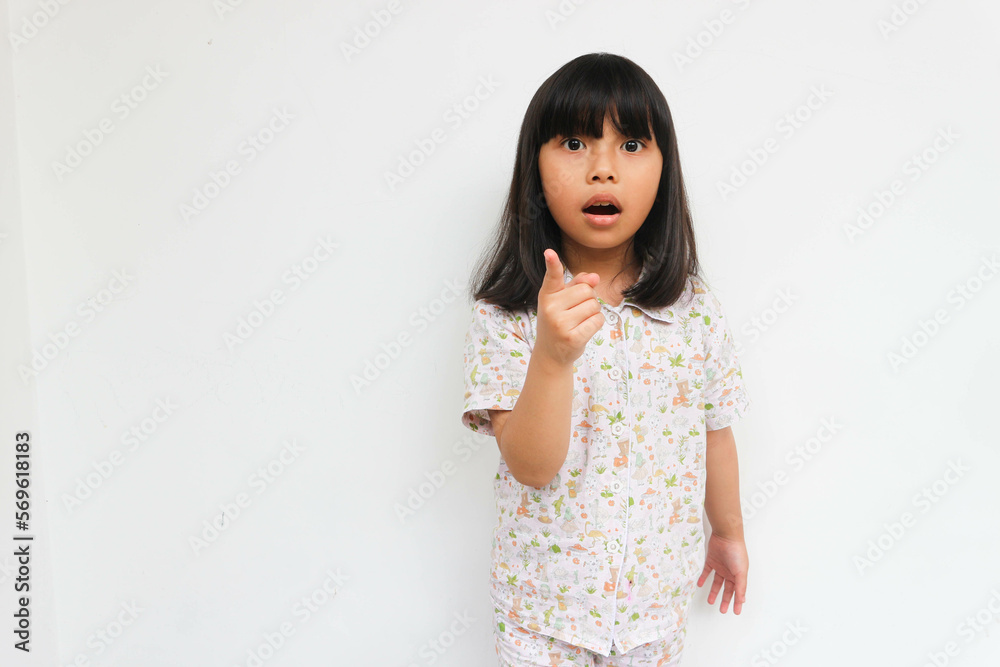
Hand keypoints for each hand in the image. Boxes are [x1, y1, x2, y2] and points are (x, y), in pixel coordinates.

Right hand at [534, 249, 602, 366]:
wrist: (551, 353)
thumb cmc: (559, 321)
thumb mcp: (562, 301)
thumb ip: (578, 284)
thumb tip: (595, 276)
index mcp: (547, 295)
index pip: (552, 276)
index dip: (552, 263)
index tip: (549, 252)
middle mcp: (550, 308)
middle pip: (587, 290)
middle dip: (589, 299)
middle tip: (576, 311)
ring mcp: (560, 324)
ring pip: (594, 305)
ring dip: (593, 312)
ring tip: (579, 321)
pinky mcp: (572, 337)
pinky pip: (597, 320)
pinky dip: (596, 323)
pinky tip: (583, 329)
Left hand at [697, 531, 747, 613]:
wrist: (726, 536)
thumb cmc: (736, 552)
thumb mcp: (741, 572)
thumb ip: (740, 586)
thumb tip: (742, 600)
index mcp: (739, 575)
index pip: (738, 592)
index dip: (738, 602)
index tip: (736, 612)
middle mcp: (730, 572)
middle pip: (727, 589)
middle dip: (725, 600)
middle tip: (722, 610)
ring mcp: (720, 567)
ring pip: (717, 583)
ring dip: (713, 592)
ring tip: (710, 601)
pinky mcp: (711, 561)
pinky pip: (707, 572)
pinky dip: (703, 578)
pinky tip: (700, 585)